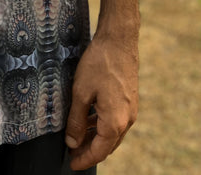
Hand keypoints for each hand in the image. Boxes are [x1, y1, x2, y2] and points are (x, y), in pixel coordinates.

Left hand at [65, 32, 138, 170]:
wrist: (119, 41)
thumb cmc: (99, 64)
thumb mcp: (81, 92)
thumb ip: (76, 120)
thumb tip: (72, 142)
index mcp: (115, 121)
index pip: (99, 151)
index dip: (84, 159)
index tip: (72, 164)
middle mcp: (127, 120)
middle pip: (107, 145)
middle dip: (89, 151)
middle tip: (72, 153)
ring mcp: (130, 110)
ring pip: (112, 134)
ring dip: (96, 139)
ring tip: (77, 138)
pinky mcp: (129, 101)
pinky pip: (116, 121)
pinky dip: (103, 126)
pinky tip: (89, 120)